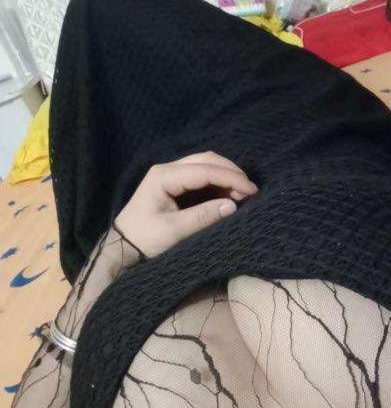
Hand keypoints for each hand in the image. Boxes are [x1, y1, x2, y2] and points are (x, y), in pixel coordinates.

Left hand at [114, 152, 257, 257]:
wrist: (122, 247)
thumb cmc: (144, 239)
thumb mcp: (174, 231)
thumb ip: (203, 216)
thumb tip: (232, 205)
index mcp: (164, 176)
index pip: (205, 170)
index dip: (231, 178)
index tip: (252, 191)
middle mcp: (167, 169)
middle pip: (207, 160)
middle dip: (231, 172)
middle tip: (250, 191)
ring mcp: (170, 175)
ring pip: (205, 165)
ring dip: (225, 176)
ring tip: (242, 194)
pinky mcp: (175, 184)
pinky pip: (201, 176)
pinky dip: (218, 182)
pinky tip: (228, 195)